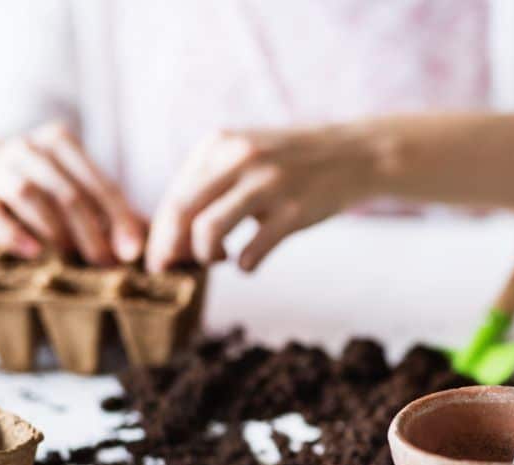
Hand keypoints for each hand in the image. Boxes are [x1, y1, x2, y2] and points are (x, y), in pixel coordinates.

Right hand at [0, 121, 144, 263]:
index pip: (99, 182)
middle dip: (92, 232)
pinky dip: (12, 233)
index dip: (119, 219)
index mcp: (60, 142)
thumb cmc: (43, 190)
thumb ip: (109, 211)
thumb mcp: (75, 187)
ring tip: (72, 261)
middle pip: (68, 192)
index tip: (131, 253)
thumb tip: (144, 246)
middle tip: (105, 265)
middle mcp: (28, 148)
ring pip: (30, 195)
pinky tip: (33, 252)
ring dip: (56, 232)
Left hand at [146, 125, 378, 272]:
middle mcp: (238, 158)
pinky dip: (245, 266)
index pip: (174, 194)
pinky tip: (250, 263)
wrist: (353, 154)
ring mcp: (268, 183)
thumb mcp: (245, 152)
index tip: (161, 258)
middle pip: (180, 212)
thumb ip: (210, 180)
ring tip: (220, 259)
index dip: (160, 234)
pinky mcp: (294, 210)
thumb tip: (173, 231)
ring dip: (206, 256)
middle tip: (172, 270)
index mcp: (219, 144)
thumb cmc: (291, 162)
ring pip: (207, 231)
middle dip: (169, 250)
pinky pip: (252, 251)